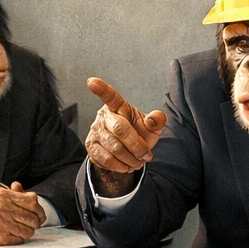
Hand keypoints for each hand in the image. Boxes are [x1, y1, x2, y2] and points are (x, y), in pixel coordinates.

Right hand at [0, 182, 45, 245]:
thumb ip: (15, 194)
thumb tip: (31, 196)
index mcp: (4, 196)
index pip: (32, 202)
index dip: (39, 209)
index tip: (39, 214)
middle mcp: (3, 208)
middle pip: (33, 218)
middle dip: (35, 222)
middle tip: (32, 223)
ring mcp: (2, 223)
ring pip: (29, 231)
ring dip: (28, 231)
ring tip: (21, 228)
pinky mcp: (0, 237)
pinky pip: (20, 239)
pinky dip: (19, 238)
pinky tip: (13, 234)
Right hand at [85, 77, 166, 195]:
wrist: (127, 154)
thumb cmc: (139, 134)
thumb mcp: (152, 127)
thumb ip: (157, 120)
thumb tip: (154, 119)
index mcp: (118, 106)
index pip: (110, 96)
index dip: (101, 89)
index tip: (92, 82)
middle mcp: (104, 116)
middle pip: (120, 129)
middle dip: (137, 146)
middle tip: (147, 156)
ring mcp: (95, 131)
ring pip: (114, 147)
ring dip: (131, 159)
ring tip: (138, 162)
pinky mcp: (91, 146)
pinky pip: (106, 159)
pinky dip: (120, 166)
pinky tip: (126, 166)